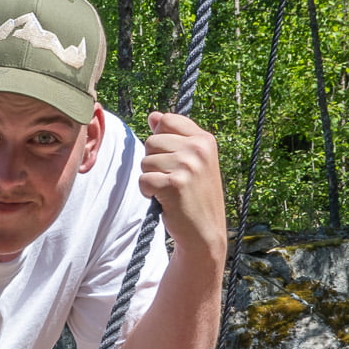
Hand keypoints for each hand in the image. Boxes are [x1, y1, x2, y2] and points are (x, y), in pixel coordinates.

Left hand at [140, 111, 226, 262]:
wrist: (204, 232)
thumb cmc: (195, 196)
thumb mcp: (193, 162)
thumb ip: (174, 137)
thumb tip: (153, 115)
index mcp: (205, 140)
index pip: (166, 120)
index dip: (160, 139)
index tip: (171, 158)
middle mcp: (198, 149)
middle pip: (151, 141)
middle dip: (153, 162)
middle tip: (171, 179)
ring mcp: (187, 166)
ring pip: (145, 161)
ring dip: (151, 178)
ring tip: (169, 190)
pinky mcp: (174, 184)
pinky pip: (143, 180)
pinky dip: (147, 192)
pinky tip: (163, 200)